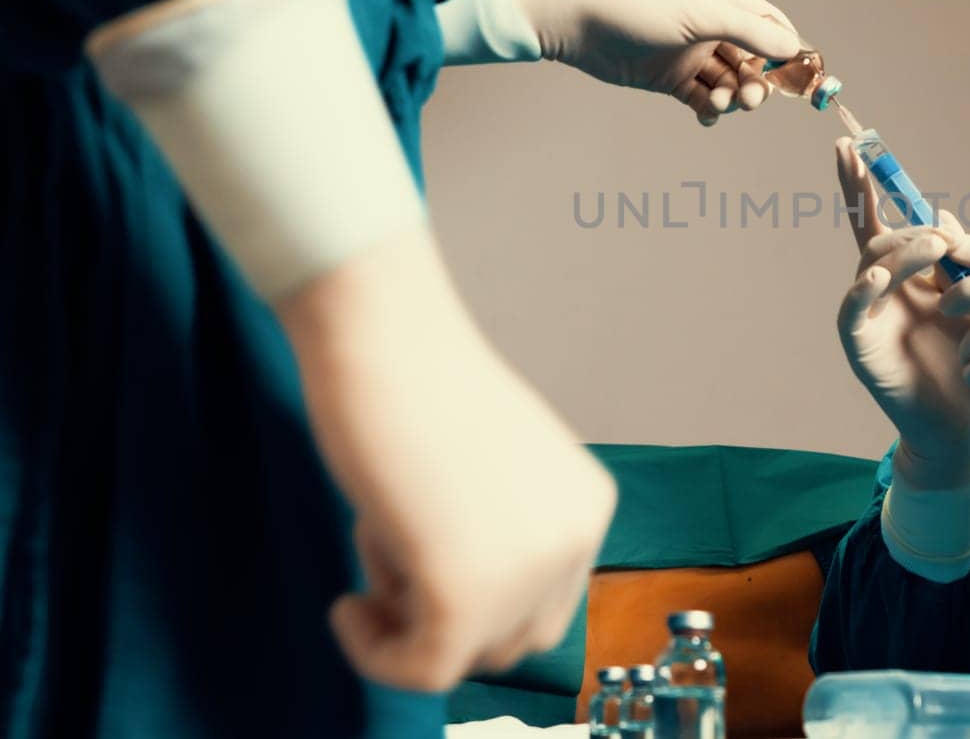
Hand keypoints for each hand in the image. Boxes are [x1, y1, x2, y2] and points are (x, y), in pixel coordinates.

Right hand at [276, 227, 615, 690]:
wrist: (383, 335)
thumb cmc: (414, 384)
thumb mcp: (484, 470)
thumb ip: (496, 531)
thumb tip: (470, 616)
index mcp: (587, 504)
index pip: (543, 599)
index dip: (476, 596)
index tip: (414, 557)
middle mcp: (576, 540)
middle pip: (514, 637)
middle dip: (446, 614)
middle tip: (392, 550)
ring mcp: (529, 570)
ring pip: (467, 655)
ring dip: (408, 618)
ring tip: (378, 537)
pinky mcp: (467, 594)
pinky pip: (422, 670)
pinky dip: (374, 653)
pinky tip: (346, 604)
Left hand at [524, 0, 800, 125]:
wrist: (581, 23)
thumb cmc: (642, 7)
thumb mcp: (703, 14)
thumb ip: (751, 32)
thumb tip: (794, 49)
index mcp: (724, 1)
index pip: (772, 27)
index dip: (789, 52)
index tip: (800, 80)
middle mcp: (712, 27)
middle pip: (755, 63)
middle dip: (759, 83)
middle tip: (751, 100)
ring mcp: (692, 55)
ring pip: (730, 84)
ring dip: (733, 98)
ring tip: (718, 104)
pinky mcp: (671, 80)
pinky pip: (704, 101)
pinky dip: (711, 112)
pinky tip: (707, 116)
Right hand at [834, 138, 969, 485]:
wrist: (962, 422)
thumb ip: (960, 260)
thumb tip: (945, 214)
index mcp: (903, 273)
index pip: (876, 219)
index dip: (861, 183)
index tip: (849, 144)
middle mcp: (878, 289)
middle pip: (876, 237)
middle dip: (906, 225)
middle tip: (942, 234)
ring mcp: (865, 315)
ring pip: (870, 265)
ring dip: (902, 250)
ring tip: (935, 247)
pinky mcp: (859, 346)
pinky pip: (853, 312)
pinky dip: (864, 291)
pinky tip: (880, 277)